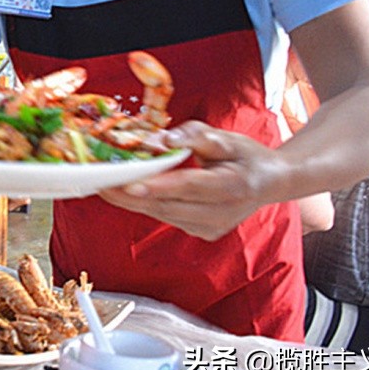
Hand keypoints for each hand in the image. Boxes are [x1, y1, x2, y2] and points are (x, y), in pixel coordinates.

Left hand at [97, 121, 284, 239]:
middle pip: (169, 205)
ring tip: (103, 185)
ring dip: (132, 201)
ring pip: (164, 214)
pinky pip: (167, 217)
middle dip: (131, 195)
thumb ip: (194, 136)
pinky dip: (146, 204)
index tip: (129, 184)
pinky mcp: (203, 233)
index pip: (191, 186)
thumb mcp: (228, 138)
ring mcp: (213, 228)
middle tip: (99, 183)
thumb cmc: (246, 155)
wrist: (269, 182)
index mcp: (235, 186)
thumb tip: (162, 140)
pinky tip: (124, 192)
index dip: (159, 186)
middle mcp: (223, 213)